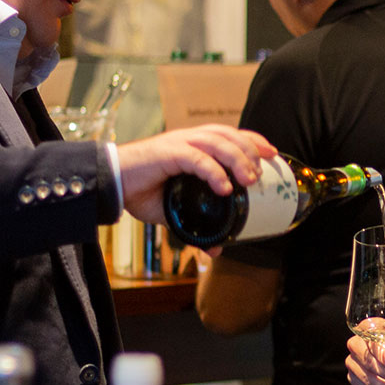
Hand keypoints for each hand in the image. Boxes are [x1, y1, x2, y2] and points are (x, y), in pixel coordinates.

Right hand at [116, 125, 275, 223]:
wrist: (111, 184)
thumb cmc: (141, 192)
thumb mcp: (174, 211)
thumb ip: (195, 226)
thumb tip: (215, 249)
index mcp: (194, 145)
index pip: (230, 135)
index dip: (253, 141)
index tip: (273, 155)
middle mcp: (189, 139)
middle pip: (229, 135)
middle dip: (251, 150)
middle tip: (262, 173)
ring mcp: (178, 143)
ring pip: (217, 142)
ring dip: (237, 159)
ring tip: (250, 180)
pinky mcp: (166, 153)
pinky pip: (196, 158)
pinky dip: (213, 171)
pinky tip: (224, 186)